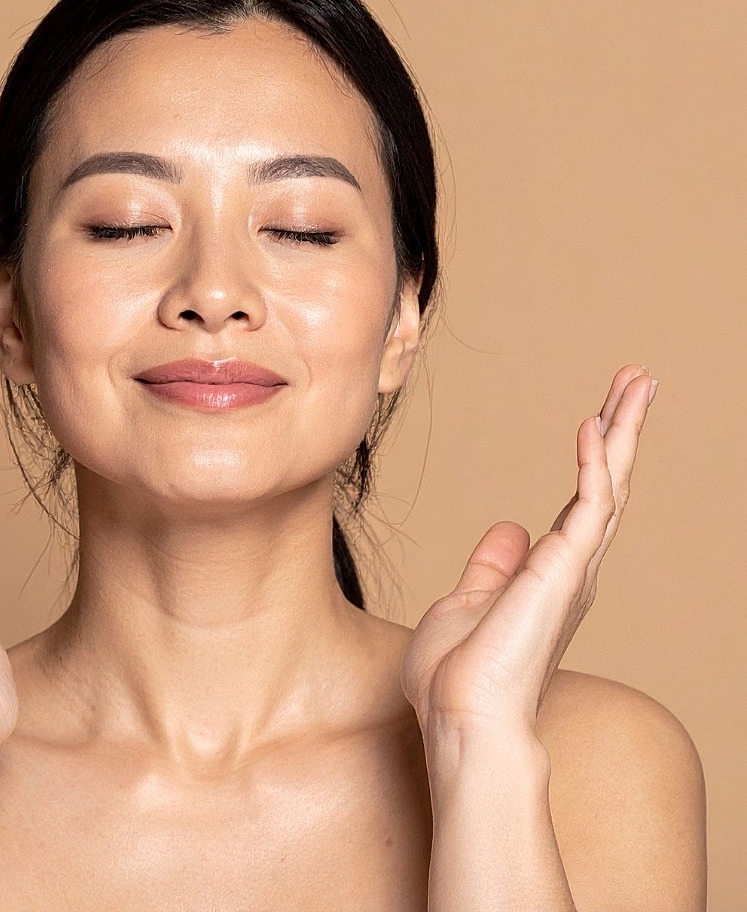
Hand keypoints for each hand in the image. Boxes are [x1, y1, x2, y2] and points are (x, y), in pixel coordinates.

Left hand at [401, 365, 656, 739]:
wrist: (458, 716)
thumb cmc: (456, 675)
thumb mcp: (466, 604)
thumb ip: (491, 568)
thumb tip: (509, 529)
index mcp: (550, 576)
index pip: (581, 502)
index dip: (595, 457)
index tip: (599, 416)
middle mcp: (571, 570)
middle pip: (608, 483)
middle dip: (624, 429)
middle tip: (640, 381)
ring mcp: (572, 570)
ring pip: (610, 484)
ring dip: (623, 430)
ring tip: (638, 381)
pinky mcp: (563, 570)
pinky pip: (589, 503)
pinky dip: (593, 460)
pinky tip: (593, 422)